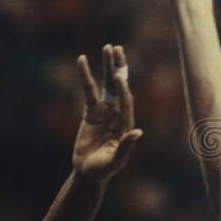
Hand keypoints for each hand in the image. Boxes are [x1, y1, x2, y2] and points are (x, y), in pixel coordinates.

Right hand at [73, 45, 142, 182]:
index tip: (118, 76)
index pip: (126, 102)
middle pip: (120, 86)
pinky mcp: (91, 111)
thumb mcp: (116, 160)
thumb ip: (126, 146)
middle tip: (118, 49)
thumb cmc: (104, 169)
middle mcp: (118, 113)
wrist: (89, 172)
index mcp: (126, 123)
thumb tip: (138, 132)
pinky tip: (81, 60)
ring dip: (107, 66)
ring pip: (107, 84)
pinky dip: (85, 76)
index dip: (123, 89)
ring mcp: (105, 110)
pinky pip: (88, 90)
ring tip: (108, 47)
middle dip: (119, 68)